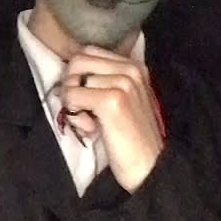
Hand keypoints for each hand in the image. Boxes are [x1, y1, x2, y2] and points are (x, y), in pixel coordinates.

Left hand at [59, 46, 165, 191]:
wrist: (150, 168)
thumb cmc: (133, 139)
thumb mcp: (125, 101)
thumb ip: (105, 82)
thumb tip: (72, 73)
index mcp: (135, 66)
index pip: (88, 53)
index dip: (78, 76)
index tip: (87, 100)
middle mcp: (131, 69)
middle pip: (77, 60)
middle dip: (71, 86)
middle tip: (82, 110)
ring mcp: (122, 83)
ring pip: (73, 80)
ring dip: (73, 105)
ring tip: (91, 124)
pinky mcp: (112, 101)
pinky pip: (72, 96)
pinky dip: (75, 116)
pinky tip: (92, 130)